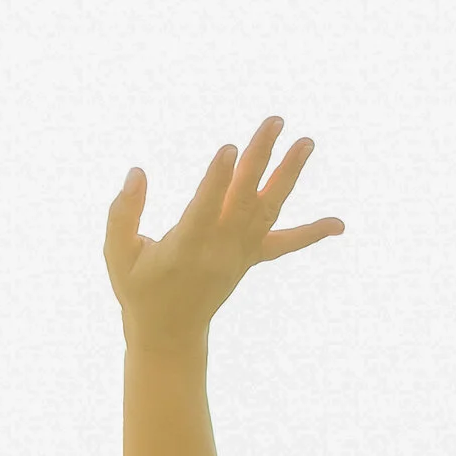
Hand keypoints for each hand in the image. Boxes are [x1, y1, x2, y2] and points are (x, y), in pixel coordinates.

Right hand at [103, 118, 340, 353]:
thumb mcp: (116, 256)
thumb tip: (137, 173)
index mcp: (183, 249)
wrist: (169, 334)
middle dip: (260, 158)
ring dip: (289, 175)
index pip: (204, 209)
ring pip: (267, 210)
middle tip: (276, 122)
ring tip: (306, 142)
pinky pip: (284, 244)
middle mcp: (218, 251)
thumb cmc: (139, 290)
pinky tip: (339, 224)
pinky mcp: (249, 259)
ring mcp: (238, 255)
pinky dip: (311, 234)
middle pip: (243, 198)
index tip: (230, 149)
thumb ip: (122, 215)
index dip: (217, 180)